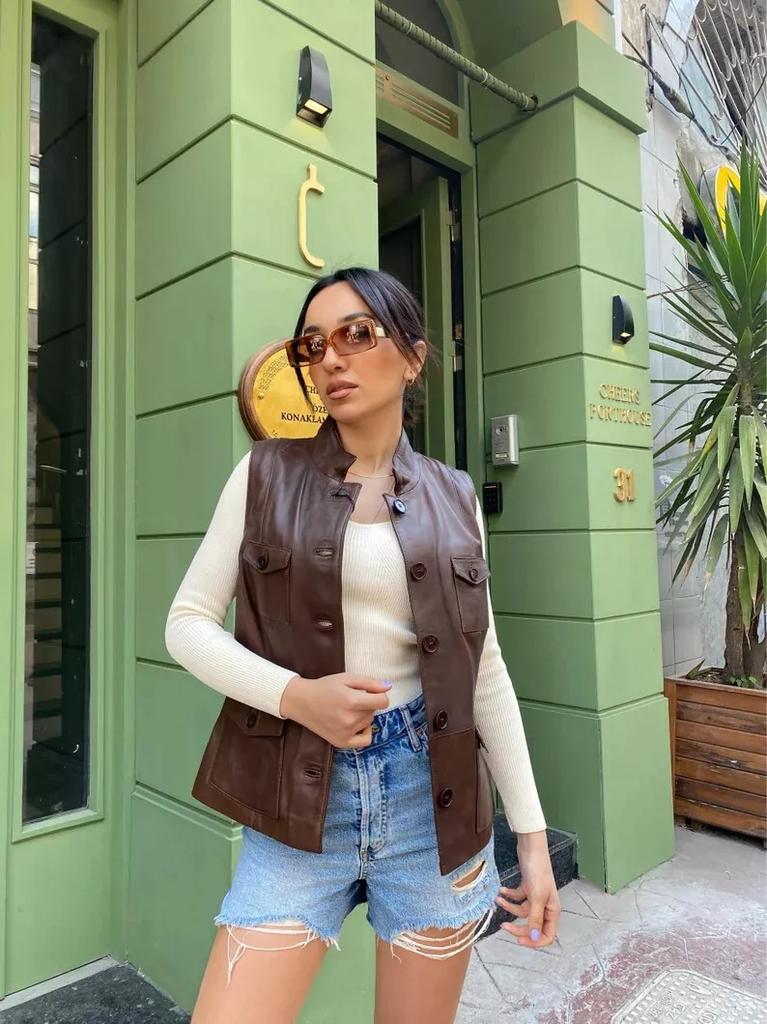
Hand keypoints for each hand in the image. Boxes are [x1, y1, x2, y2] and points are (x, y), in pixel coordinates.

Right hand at [279, 673, 391, 747]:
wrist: (301, 701)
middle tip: (350, 699)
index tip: (370, 692)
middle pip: (374, 712)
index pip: (383, 702)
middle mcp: (350, 719)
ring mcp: (345, 733)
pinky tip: (355, 724)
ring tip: (346, 709)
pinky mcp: (340, 742)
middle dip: (367, 704)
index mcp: (352, 701)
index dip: (379, 695)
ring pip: (368, 723)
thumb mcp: (347, 678)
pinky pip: (364, 741)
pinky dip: (364, 732)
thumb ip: (370, 682)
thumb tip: (389, 687)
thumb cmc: (324, 687)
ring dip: (362, 716)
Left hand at [494, 831, 560, 947]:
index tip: (519, 941)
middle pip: (532, 927)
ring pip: (522, 912)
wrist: (531, 848)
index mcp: (552, 911)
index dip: (534, 942)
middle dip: (518, 927)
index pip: (547, 935)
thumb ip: (535, 919)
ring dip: (509, 907)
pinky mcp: (527, 888)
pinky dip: (509, 896)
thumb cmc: (538, 871)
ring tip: (499, 900)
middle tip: (504, 927)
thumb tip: (533, 938)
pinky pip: (517, 899)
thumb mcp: (537, 897)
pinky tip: (501, 891)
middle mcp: (545, 906)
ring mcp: (536, 897)